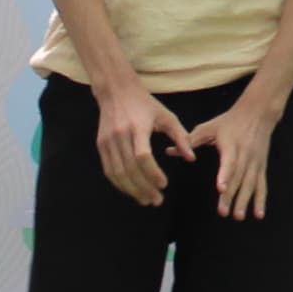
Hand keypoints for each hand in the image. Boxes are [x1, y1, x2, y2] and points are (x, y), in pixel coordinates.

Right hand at [95, 85, 190, 207]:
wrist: (116, 91)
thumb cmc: (145, 104)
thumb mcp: (166, 116)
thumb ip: (180, 137)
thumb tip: (191, 158)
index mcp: (138, 126)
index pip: (143, 156)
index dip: (152, 173)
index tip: (164, 184)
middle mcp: (120, 134)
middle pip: (130, 168)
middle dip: (143, 188)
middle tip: (157, 200)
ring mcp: (108, 141)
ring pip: (117, 173)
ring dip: (131, 190)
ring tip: (146, 200)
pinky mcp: (101, 145)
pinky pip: (109, 170)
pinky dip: (120, 184)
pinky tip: (131, 191)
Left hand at [182, 92, 285, 220]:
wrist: (258, 113)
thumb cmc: (230, 121)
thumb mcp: (210, 127)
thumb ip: (191, 140)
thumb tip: (169, 151)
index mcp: (232, 145)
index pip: (229, 162)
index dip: (226, 175)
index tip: (221, 188)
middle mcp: (245, 155)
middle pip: (238, 177)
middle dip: (231, 196)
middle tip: (223, 212)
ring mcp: (255, 162)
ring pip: (250, 184)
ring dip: (245, 201)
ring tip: (237, 216)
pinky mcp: (261, 167)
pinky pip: (261, 185)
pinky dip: (261, 200)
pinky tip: (258, 214)